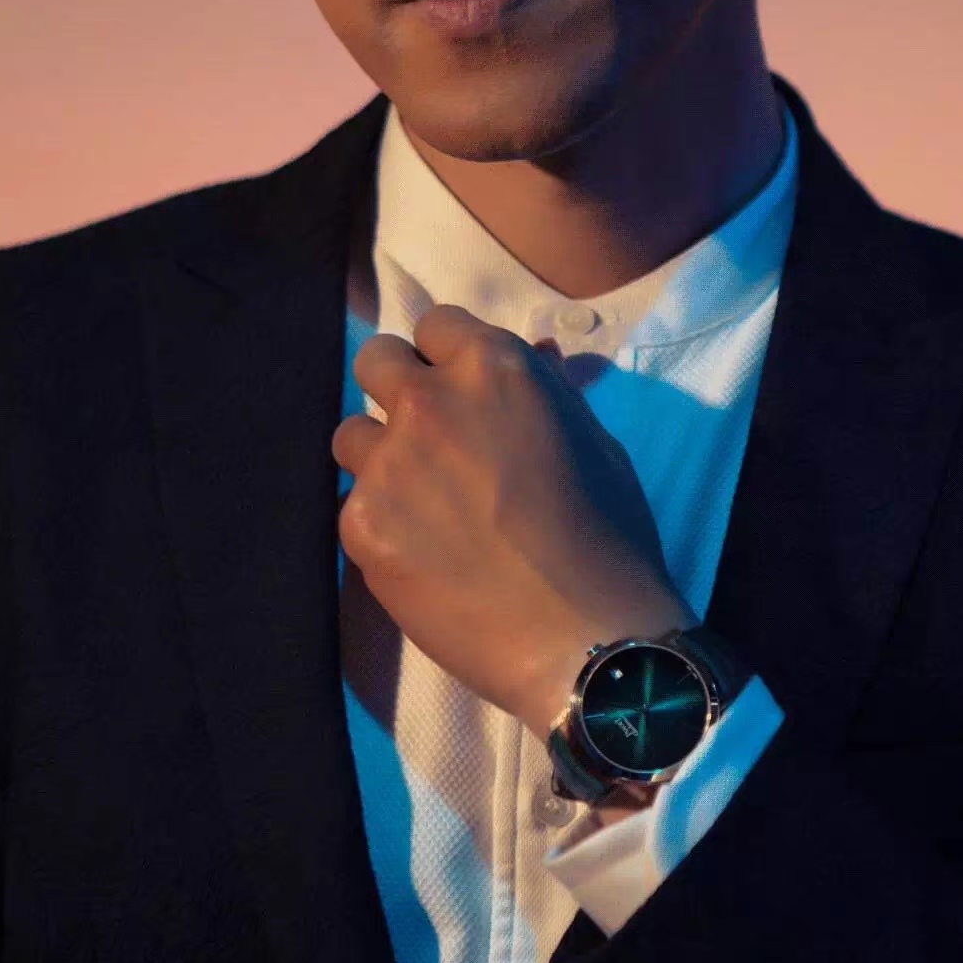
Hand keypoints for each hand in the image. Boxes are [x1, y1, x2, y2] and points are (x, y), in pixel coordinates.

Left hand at [331, 304, 696, 739]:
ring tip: (421, 504)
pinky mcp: (363, 525)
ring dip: (381, 456)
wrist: (587, 638)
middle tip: (428, 436)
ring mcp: (389, 463)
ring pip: (352, 435)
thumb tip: (533, 354)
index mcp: (494, 366)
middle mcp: (429, 400)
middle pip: (375, 360)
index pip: (436, 324)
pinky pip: (353, 504)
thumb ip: (546, 391)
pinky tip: (421, 555)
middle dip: (398, 387)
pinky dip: (380, 521)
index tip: (460, 391)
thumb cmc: (611, 536)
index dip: (447, 357)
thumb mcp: (595, 442)